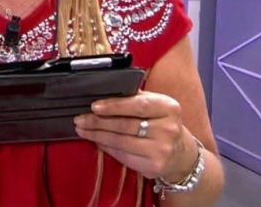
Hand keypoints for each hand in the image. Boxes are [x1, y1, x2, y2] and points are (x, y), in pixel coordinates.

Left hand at [74, 90, 197, 181]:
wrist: (180, 153)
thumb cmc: (161, 122)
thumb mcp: (156, 105)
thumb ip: (135, 97)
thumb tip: (103, 93)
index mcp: (169, 108)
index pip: (138, 105)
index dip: (114, 106)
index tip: (94, 106)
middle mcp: (168, 129)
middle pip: (125, 125)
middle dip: (98, 122)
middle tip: (80, 119)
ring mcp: (161, 150)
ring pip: (120, 142)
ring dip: (97, 135)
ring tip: (82, 129)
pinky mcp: (153, 167)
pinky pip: (123, 156)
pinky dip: (106, 148)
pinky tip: (96, 141)